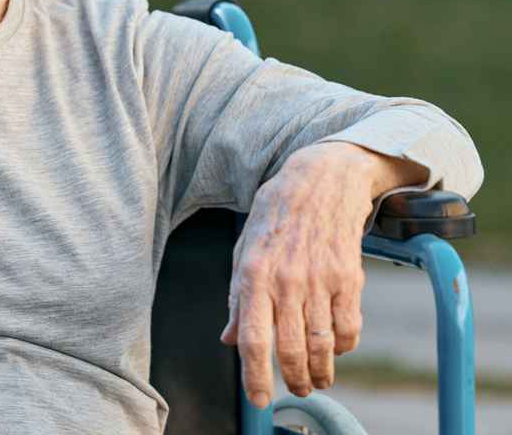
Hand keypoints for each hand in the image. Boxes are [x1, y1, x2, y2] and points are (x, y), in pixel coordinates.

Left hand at [220, 142, 427, 407]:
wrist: (320, 180)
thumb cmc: (275, 215)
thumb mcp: (244, 248)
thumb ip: (237, 297)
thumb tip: (229, 338)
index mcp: (253, 273)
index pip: (253, 338)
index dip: (255, 375)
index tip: (258, 399)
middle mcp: (286, 279)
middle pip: (291, 349)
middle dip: (293, 379)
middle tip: (295, 390)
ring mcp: (320, 279)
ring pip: (322, 345)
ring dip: (320, 371)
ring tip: (317, 379)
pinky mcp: (349, 278)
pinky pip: (348, 328)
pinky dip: (343, 347)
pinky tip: (336, 349)